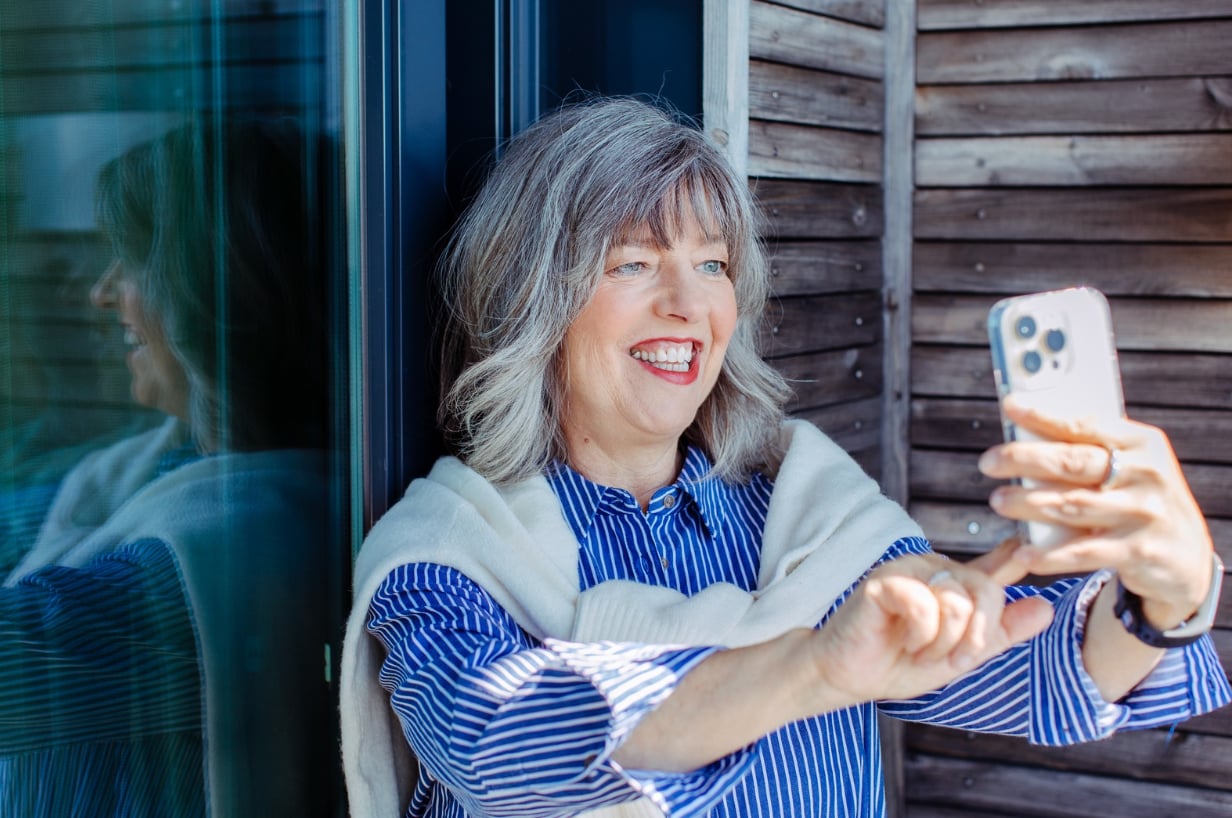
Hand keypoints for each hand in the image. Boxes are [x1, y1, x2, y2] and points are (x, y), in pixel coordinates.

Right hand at [809, 546, 1051, 703]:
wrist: (847, 676)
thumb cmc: (897, 663)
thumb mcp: (960, 655)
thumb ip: (1001, 632)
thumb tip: (1046, 607)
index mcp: (955, 583)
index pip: (996, 566)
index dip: (1015, 559)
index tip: (1026, 552)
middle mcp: (935, 568)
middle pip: (986, 591)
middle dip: (976, 638)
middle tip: (951, 660)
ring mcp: (908, 569)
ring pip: (958, 601)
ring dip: (944, 642)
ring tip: (920, 651)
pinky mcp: (884, 580)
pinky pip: (925, 606)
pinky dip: (920, 635)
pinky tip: (903, 640)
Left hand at [978, 397, 1216, 629]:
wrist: (1186, 555)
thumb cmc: (1139, 497)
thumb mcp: (1129, 464)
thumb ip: (1089, 448)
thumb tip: (1026, 430)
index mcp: (1142, 443)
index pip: (1086, 424)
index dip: (1044, 414)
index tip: (1010, 405)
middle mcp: (1146, 475)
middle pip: (1073, 462)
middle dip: (1024, 459)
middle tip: (988, 462)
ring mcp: (1144, 514)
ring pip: (1073, 506)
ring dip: (1029, 504)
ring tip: (998, 500)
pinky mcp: (1139, 552)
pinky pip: (1084, 552)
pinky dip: (1050, 554)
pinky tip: (1024, 552)